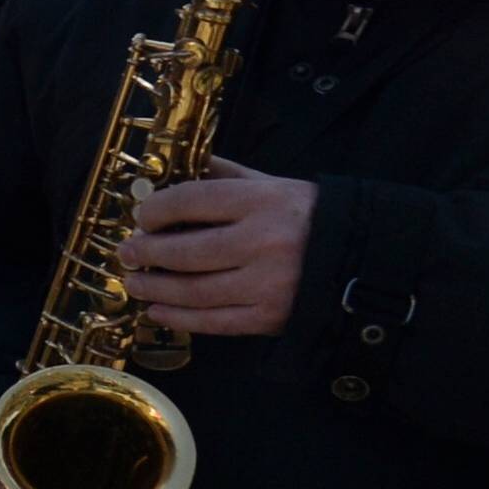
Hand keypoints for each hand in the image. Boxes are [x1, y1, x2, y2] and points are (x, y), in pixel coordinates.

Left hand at [114, 156, 317, 335]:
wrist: (361, 259)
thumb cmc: (310, 217)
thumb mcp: (274, 184)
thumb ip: (228, 175)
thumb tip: (181, 166)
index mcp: (262, 201)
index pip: (194, 200)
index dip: (158, 210)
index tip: (142, 216)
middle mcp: (262, 242)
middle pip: (187, 251)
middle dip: (148, 253)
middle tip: (127, 253)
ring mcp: (265, 284)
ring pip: (195, 290)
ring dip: (156, 289)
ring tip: (135, 283)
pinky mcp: (269, 318)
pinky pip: (214, 322)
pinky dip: (180, 318)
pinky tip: (158, 311)